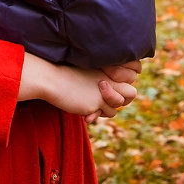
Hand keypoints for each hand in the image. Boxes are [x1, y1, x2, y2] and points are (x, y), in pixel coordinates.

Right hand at [18, 53, 136, 119]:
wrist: (51, 79)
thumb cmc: (65, 76)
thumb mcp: (87, 75)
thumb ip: (100, 82)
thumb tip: (111, 97)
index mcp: (107, 68)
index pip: (129, 79)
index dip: (121, 88)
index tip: (105, 89)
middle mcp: (109, 78)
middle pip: (131, 93)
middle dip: (120, 100)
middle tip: (104, 100)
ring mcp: (105, 91)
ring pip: (118, 107)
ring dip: (105, 109)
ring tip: (89, 104)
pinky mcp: (97, 102)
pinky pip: (106, 114)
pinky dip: (96, 114)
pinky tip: (84, 111)